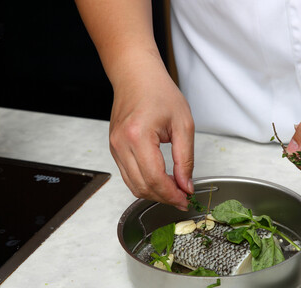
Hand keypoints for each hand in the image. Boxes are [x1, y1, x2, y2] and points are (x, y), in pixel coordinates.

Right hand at [109, 55, 194, 209]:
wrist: (136, 75)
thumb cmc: (159, 92)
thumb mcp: (183, 124)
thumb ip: (185, 159)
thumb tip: (186, 185)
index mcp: (138, 136)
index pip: (155, 179)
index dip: (172, 194)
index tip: (186, 199)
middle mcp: (121, 144)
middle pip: (142, 186)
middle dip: (164, 198)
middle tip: (183, 198)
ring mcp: (114, 147)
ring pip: (133, 185)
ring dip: (154, 193)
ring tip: (174, 191)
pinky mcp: (114, 148)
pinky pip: (128, 175)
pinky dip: (144, 183)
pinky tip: (160, 181)